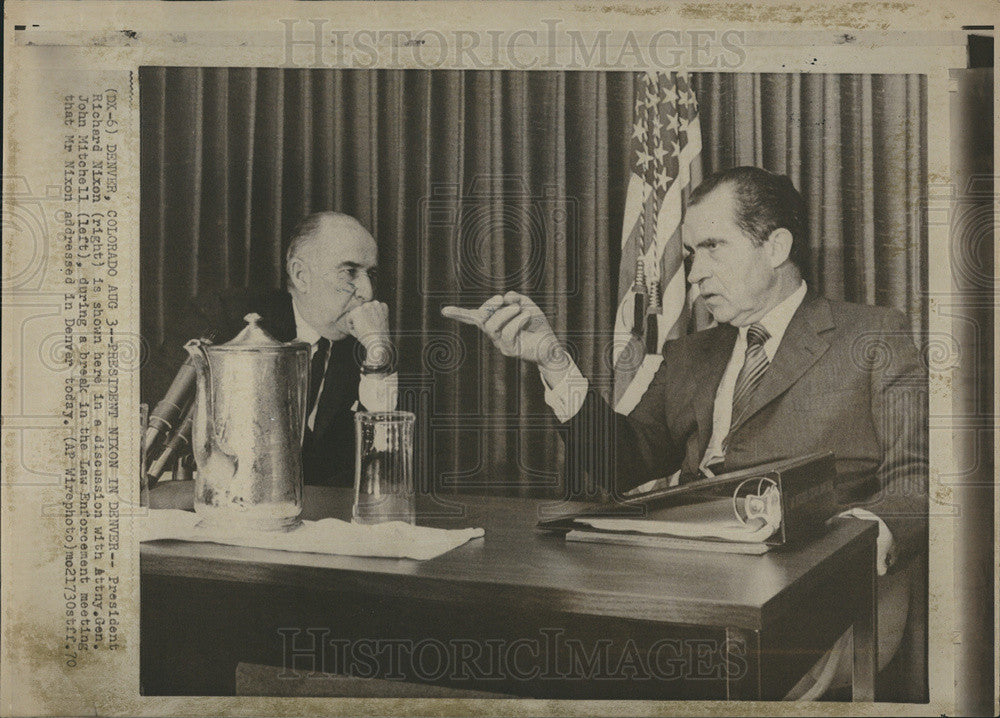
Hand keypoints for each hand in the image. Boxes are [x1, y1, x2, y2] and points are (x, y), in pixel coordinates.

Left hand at [346, 301, 390, 363]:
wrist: (378, 343)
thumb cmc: (380, 338)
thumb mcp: (379, 324)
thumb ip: (373, 316)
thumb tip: (361, 316)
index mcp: (382, 306)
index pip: (369, 311)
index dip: (370, 322)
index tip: (373, 329)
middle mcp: (375, 303)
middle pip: (362, 312)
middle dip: (362, 322)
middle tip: (367, 332)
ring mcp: (365, 306)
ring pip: (355, 316)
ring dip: (357, 325)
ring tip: (364, 333)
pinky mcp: (356, 312)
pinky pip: (349, 320)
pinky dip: (352, 329)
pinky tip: (359, 333)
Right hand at [442, 292, 569, 374]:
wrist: (550, 344)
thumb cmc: (536, 325)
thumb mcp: (527, 305)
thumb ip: (516, 299)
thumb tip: (506, 296)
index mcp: (495, 322)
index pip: (473, 317)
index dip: (459, 314)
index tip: (444, 311)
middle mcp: (494, 334)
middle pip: (481, 319)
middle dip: (489, 306)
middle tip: (501, 299)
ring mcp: (500, 343)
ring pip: (492, 326)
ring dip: (505, 312)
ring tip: (519, 308)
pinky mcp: (510, 350)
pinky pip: (508, 331)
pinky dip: (518, 319)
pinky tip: (527, 316)